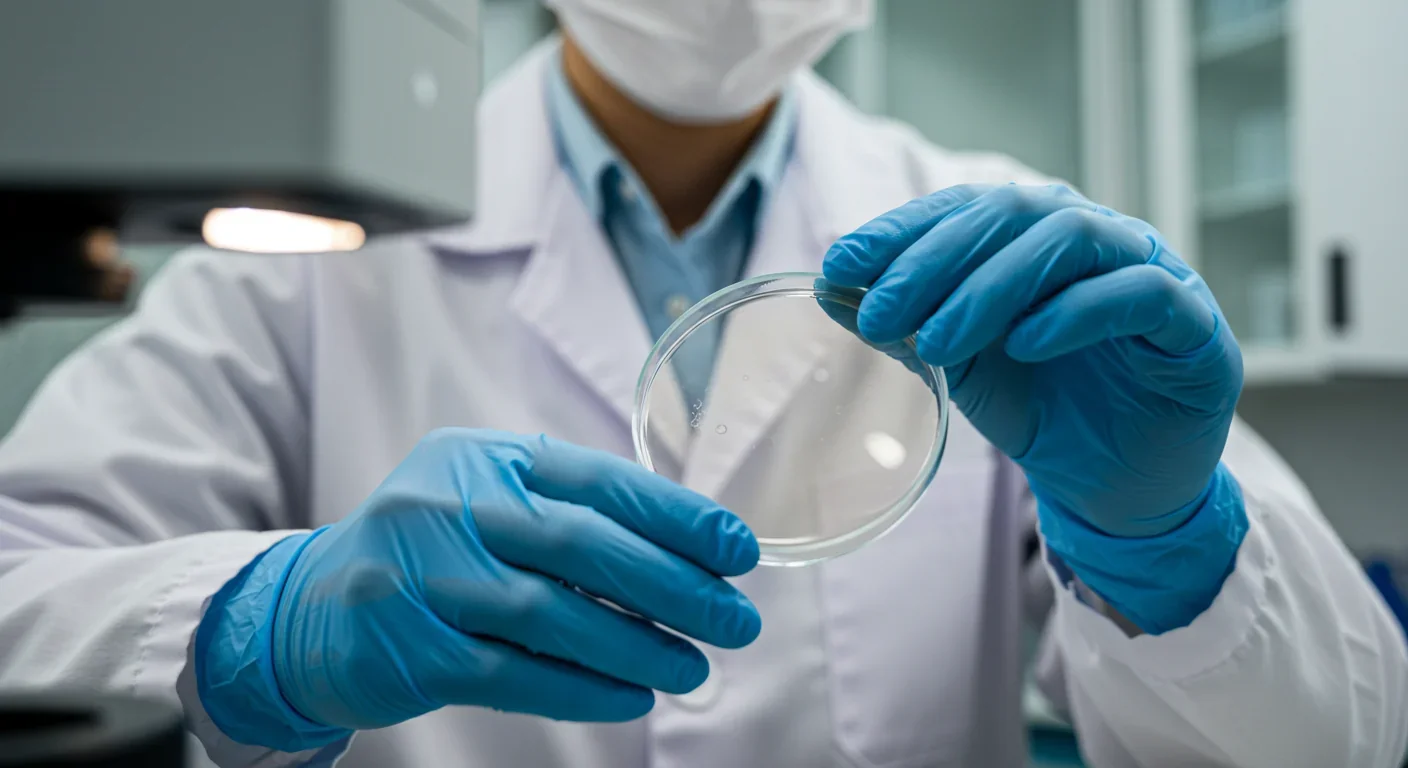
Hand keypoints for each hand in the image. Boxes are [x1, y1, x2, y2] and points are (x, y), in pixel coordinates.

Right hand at [198, 429, 760, 749]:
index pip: (599, 479)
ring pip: (554, 614)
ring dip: (638, 646)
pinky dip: (583, 688)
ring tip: (694, 667)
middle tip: (735, 620)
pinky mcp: (409, 648)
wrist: (310, 607)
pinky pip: (515, 674)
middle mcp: (450, 505)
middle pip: (583, 545)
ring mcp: (423, 576)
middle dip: (674, 585)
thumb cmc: (431, 551)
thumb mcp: (489, 501)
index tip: (738, 549)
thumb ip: (569, 512)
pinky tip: (632, 695)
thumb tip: (691, 553)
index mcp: (485, 458)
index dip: (677, 516)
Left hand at [822, 184, 1241, 537]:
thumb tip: (832, 287)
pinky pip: (1141, 293)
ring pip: (1073, 239)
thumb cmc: (1042, 411)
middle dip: (937, 259)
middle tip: (880, 310)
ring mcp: (1151, 271)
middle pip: (1014, 213)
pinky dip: (1075, 312)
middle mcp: (1096, 238)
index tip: (841, 264)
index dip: (902, 229)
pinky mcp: (1194, 324)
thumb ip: (907, 322)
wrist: (1113, 488)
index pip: (966, 207)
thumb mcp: (960, 364)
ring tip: (936, 340)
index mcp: (1038, 236)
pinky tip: (1023, 344)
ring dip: (992, 285)